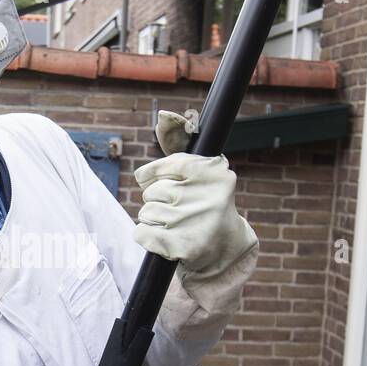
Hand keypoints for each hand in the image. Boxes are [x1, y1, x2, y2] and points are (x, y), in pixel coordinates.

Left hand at [133, 110, 256, 282]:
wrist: (225, 250)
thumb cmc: (205, 204)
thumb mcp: (201, 172)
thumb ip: (181, 144)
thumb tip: (164, 115)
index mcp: (215, 173)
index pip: (167, 165)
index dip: (154, 175)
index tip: (154, 181)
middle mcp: (208, 196)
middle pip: (153, 191)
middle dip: (157, 201)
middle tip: (176, 210)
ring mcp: (195, 223)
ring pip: (147, 212)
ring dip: (153, 219)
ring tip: (173, 225)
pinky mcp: (182, 247)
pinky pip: (141, 233)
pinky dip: (145, 236)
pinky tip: (162, 238)